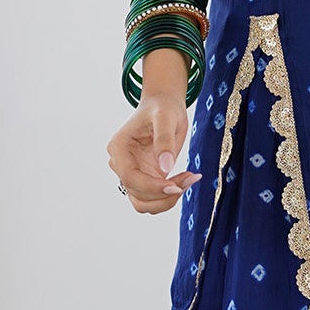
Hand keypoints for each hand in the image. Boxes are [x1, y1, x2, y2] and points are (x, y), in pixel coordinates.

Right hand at [107, 92, 202, 212]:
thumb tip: (166, 168)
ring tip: (189, 179)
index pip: (130, 177)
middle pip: (137, 194)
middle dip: (165, 193)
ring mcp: (132, 173)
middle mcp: (121, 164)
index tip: (176, 186)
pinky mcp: (144, 179)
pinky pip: (153, 199)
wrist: (164, 106)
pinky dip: (169, 196)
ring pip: (143, 203)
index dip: (152, 187)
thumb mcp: (166, 118)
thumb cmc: (162, 108)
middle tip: (190, 178)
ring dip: (167, 200)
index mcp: (119, 148)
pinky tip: (186, 179)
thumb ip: (164, 141)